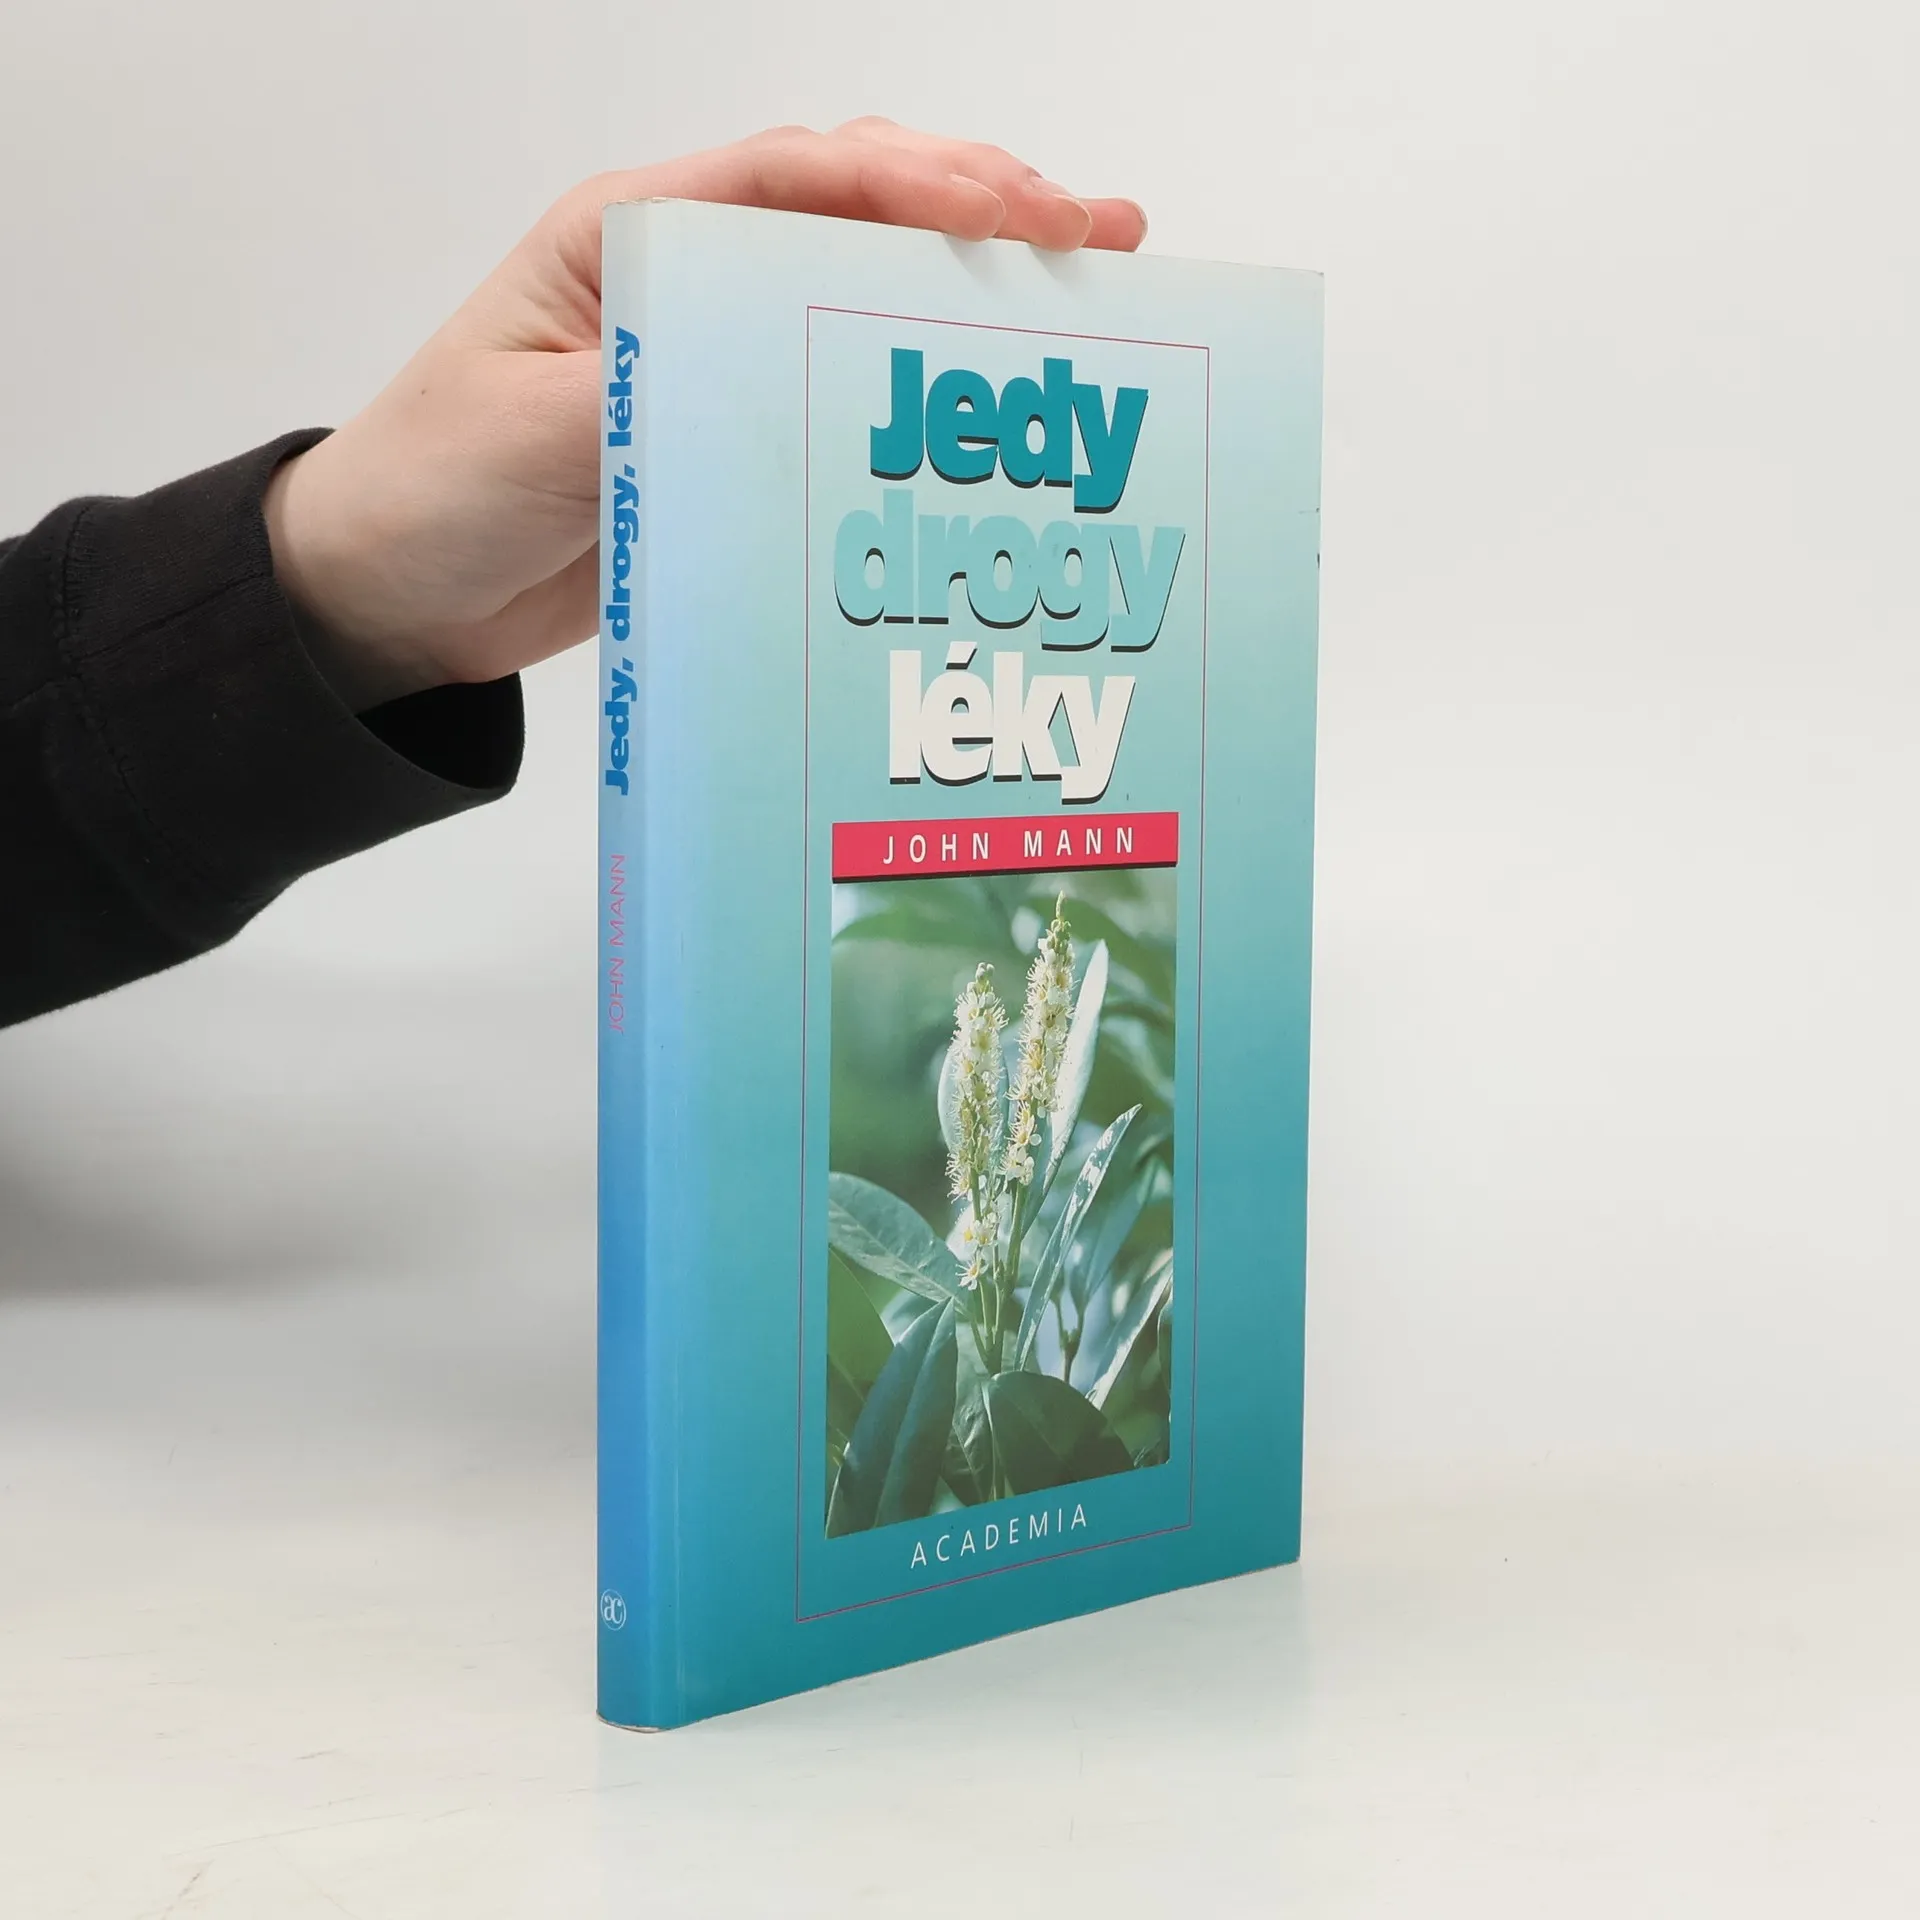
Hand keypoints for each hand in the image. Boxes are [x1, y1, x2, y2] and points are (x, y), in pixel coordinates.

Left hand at [264, 119, 1147, 709]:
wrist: (393, 594)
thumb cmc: (432, 491)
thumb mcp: (530, 438)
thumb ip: (649, 396)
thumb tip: (763, 380)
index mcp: (630, 236)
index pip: (796, 176)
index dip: (915, 183)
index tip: (1013, 217)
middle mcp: (688, 273)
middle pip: (858, 205)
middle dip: (985, 208)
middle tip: (1100, 236)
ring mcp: (717, 348)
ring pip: (868, 281)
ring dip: (977, 277)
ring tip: (1091, 278)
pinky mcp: (735, 427)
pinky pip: (847, 382)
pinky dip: (928, 377)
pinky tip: (999, 393)